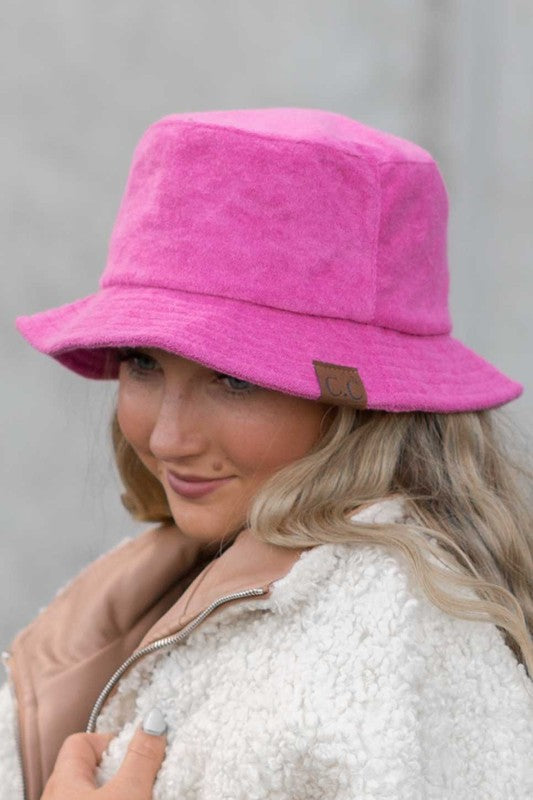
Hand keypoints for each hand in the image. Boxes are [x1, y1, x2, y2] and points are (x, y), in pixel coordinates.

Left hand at [40, 708, 166, 799]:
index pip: (81, 741)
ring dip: (113, 792)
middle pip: (85, 769)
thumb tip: (154, 720)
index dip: (110, 741)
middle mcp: (55, 798)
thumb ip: (141, 757)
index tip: (136, 752)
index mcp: (62, 780)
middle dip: (115, 770)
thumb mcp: (129, 793)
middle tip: (139, 780)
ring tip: (136, 797)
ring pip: (88, 793)